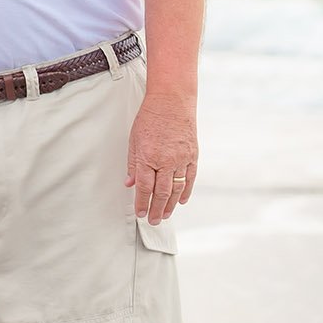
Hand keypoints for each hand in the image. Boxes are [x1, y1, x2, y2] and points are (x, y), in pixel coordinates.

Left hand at [126, 92, 197, 223]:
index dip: (142, 202)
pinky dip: (186, 192)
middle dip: (156, 209)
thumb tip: (130, 184)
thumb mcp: (134, 140)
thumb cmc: (150, 119)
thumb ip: (133, 164)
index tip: (140, 213)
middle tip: (152, 221)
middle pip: (161, 192)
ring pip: (177, 189)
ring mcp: (182, 159)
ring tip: (164, 215)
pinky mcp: (193, 156)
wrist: (172, 102)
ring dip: (170, 205)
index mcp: (148, 157)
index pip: (144, 187)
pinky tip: (180, 201)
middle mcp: (166, 161)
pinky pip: (190, 178)